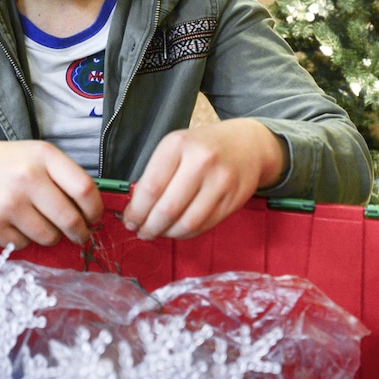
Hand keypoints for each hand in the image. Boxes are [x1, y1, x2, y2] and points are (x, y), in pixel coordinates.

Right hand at [0, 136, 103, 248]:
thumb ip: (63, 177)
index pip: (84, 189)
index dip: (95, 210)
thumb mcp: (36, 156)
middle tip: (80, 235)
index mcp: (43, 156)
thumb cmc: (3, 164)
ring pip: (48, 237)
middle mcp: (26, 178)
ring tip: (40, 224)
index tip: (94, 218)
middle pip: (70, 219)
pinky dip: (24, 239)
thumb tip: (92, 212)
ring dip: (51, 237)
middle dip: (80, 233)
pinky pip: (23, 245)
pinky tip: (13, 223)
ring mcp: (7, 203)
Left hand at [122, 119, 286, 240]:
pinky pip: (204, 226)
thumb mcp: (176, 147)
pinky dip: (186, 233)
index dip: (136, 211)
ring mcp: (221, 181)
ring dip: (168, 234)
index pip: (150, 187)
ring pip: (187, 222)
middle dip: (149, 227)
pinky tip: (178, 229)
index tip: (130, 220)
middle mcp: (201, 161)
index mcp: (179, 144)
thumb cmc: (204, 147)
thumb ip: (156, 174)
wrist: (248, 144)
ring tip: (159, 232)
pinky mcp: (234, 199)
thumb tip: (136, 210)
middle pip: (167, 209)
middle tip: (142, 232)